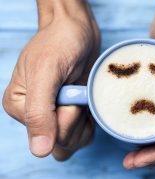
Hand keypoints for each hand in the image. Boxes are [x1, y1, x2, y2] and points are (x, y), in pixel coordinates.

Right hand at [2, 0, 99, 159]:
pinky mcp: (72, 114)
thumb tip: (39, 151)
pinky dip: (91, 123)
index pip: (46, 136)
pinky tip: (89, 102)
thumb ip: (39, 112)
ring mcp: (56, 116)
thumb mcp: (46, 71)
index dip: (67, 117)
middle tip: (79, 92)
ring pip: (73, 143)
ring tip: (84, 96)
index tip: (72, 91)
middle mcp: (36, 115)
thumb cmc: (60, 42)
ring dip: (85, 123)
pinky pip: (83, 135)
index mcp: (20, 107)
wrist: (78, 30)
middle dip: (77, 120)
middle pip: (61, 144)